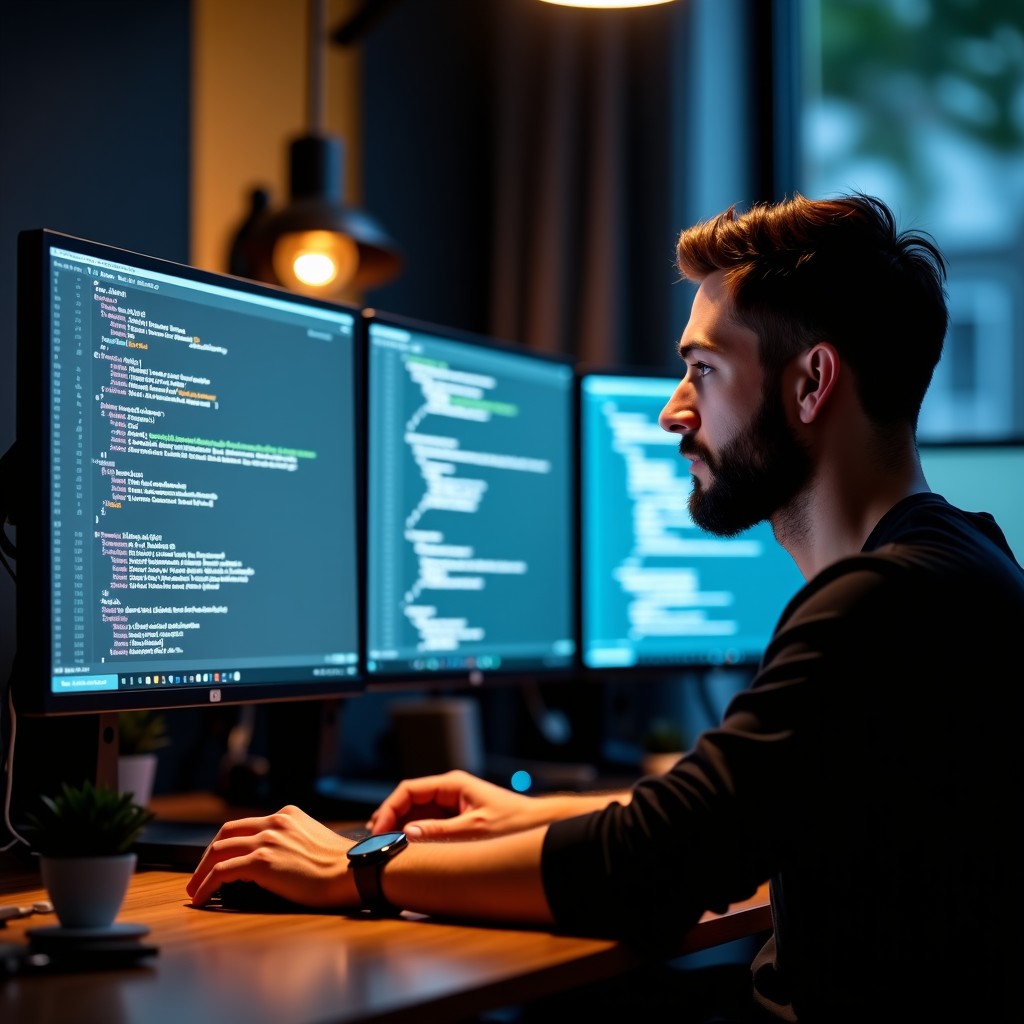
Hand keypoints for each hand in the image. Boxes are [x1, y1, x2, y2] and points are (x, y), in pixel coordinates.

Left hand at [186, 804, 357, 908]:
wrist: (353, 872)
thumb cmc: (341, 865)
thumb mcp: (314, 840)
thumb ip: (292, 841)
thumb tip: (275, 861)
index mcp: (287, 815)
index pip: (245, 825)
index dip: (226, 843)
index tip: (219, 860)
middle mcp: (275, 822)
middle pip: (226, 833)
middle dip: (208, 855)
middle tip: (200, 874)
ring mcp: (267, 839)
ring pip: (219, 850)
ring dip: (201, 871)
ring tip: (195, 889)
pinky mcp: (262, 861)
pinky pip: (222, 872)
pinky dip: (206, 885)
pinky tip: (202, 898)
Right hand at [367, 770, 542, 839]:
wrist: (537, 825)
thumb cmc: (512, 823)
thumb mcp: (474, 830)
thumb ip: (440, 831)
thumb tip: (407, 832)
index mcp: (452, 784)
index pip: (409, 789)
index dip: (390, 808)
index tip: (379, 829)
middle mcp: (449, 790)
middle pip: (409, 800)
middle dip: (390, 818)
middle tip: (376, 841)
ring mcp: (451, 803)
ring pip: (416, 813)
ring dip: (401, 827)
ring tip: (386, 846)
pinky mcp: (455, 817)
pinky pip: (428, 823)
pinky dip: (415, 833)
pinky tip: (406, 848)